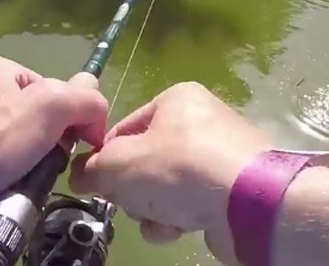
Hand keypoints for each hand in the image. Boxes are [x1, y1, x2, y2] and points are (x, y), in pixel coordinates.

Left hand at [0, 54, 107, 194]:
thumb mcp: (53, 109)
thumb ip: (83, 99)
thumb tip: (97, 104)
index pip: (47, 88)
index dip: (65, 116)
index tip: (67, 144)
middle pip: (26, 110)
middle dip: (40, 135)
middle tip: (41, 160)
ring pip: (5, 131)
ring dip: (19, 151)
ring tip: (18, 173)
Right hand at [68, 82, 270, 263]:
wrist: (249, 203)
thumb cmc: (180, 168)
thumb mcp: (120, 165)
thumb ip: (91, 169)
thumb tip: (79, 175)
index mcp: (176, 100)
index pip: (124, 129)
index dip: (105, 159)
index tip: (96, 183)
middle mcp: (200, 122)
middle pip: (145, 161)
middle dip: (133, 189)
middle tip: (132, 201)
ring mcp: (218, 158)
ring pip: (164, 188)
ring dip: (152, 210)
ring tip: (159, 219)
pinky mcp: (231, 191)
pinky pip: (189, 205)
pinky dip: (178, 219)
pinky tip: (179, 228)